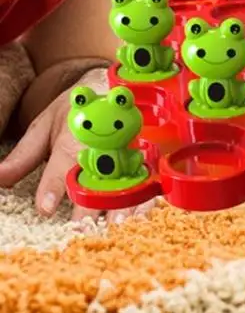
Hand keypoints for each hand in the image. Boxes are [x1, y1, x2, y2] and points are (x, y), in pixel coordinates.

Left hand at [0, 69, 153, 222]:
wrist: (114, 85)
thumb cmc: (76, 110)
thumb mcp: (45, 125)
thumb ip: (24, 155)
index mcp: (77, 132)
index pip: (66, 159)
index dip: (56, 184)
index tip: (46, 208)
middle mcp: (106, 141)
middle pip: (102, 171)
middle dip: (95, 201)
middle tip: (84, 227)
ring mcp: (130, 148)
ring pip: (131, 175)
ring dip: (126, 202)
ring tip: (118, 225)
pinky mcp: (148, 155)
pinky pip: (151, 177)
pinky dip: (148, 197)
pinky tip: (143, 216)